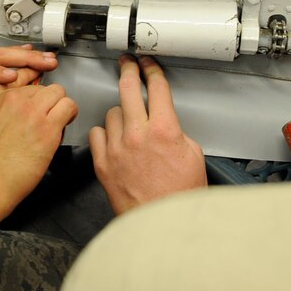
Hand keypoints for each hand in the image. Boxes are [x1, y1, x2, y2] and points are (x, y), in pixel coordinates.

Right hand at [0, 83, 77, 225]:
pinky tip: (64, 126)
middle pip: (38, 89)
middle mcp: (10, 97)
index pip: (17, 80)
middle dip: (42, 104)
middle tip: (40, 122)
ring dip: (58, 107)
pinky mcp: (47, 127)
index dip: (25, 97)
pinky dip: (70, 115)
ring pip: (57, 93)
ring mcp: (30, 111)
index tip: (27, 107)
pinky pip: (69, 107)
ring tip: (56, 122)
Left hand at [89, 55, 206, 214]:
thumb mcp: (193, 155)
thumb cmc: (179, 196)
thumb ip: (176, 132)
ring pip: (112, 113)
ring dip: (120, 113)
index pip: (156, 87)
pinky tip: (113, 139)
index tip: (147, 65)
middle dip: (128, 71)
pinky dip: (104, 134)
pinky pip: (97, 134)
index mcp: (165, 131)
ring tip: (129, 123)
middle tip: (127, 65)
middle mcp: (138, 135)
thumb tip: (165, 123)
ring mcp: (117, 148)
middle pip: (127, 88)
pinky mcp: (103, 163)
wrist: (162, 225)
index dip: (152, 70)